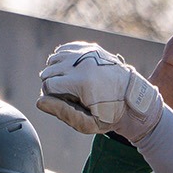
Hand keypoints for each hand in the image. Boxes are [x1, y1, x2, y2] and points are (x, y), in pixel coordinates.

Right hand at [37, 42, 163, 142]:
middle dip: (52, 84)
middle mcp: (83, 63)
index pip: (47, 85)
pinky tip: (69, 70)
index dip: (51, 97)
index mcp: (82, 82)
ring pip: (55, 58)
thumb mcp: (87, 124)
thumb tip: (40, 101)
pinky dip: (63, 59)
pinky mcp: (92, 48)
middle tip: (67, 95)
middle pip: (49, 70)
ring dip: (56, 71)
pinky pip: (65, 49)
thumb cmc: (109, 115)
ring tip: (68, 83)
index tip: (63, 103)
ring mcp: (88, 53)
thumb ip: (62, 113)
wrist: (133, 98)